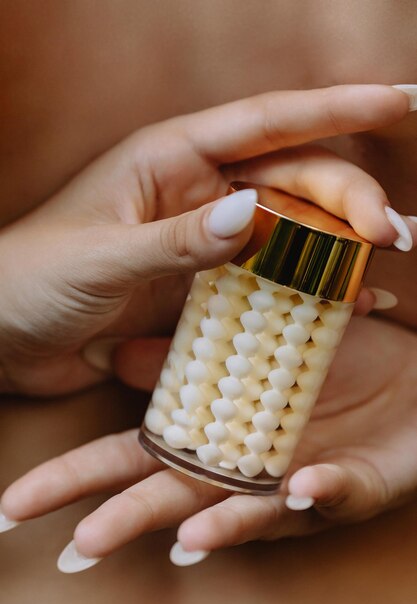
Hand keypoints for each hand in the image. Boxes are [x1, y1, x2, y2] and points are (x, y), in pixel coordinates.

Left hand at [0, 84, 414, 394]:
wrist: (5, 335)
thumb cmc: (32, 279)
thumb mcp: (99, 255)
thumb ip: (173, 240)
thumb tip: (252, 214)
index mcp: (170, 159)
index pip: (266, 122)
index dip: (336, 107)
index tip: (398, 100)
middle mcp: (197, 193)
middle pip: (292, 181)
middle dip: (351, 199)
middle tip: (396, 235)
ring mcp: (205, 243)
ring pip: (290, 232)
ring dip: (340, 246)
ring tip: (388, 265)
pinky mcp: (204, 288)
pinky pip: (268, 282)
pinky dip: (306, 291)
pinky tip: (345, 303)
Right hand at [2, 315, 415, 569]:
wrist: (406, 376)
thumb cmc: (325, 361)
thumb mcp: (249, 343)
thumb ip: (187, 356)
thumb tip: (116, 356)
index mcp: (211, 433)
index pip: (132, 456)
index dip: (77, 479)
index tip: (16, 504)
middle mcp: (243, 468)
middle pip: (175, 499)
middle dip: (124, 523)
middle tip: (75, 547)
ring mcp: (295, 479)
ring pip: (252, 512)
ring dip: (220, 524)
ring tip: (182, 538)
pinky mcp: (354, 482)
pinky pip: (337, 491)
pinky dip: (318, 491)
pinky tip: (300, 485)